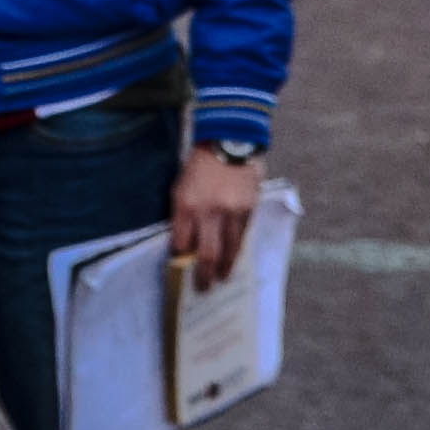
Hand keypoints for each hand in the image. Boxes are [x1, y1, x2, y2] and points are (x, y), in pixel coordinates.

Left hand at [171, 146, 262, 284]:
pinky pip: (242, 238)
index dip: (180, 261)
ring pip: (228, 250)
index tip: (180, 271)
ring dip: (224, 269)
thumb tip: (184, 244)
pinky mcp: (249, 210)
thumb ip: (182, 215)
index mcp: (185, 205)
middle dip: (203, 276)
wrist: (230, 140)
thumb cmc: (200, 166)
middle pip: (206, 255)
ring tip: (221, 280)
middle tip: (203, 289)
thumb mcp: (181, 187)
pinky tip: (234, 260)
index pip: (181, 244)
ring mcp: (231, 212)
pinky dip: (237, 251)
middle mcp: (208, 212)